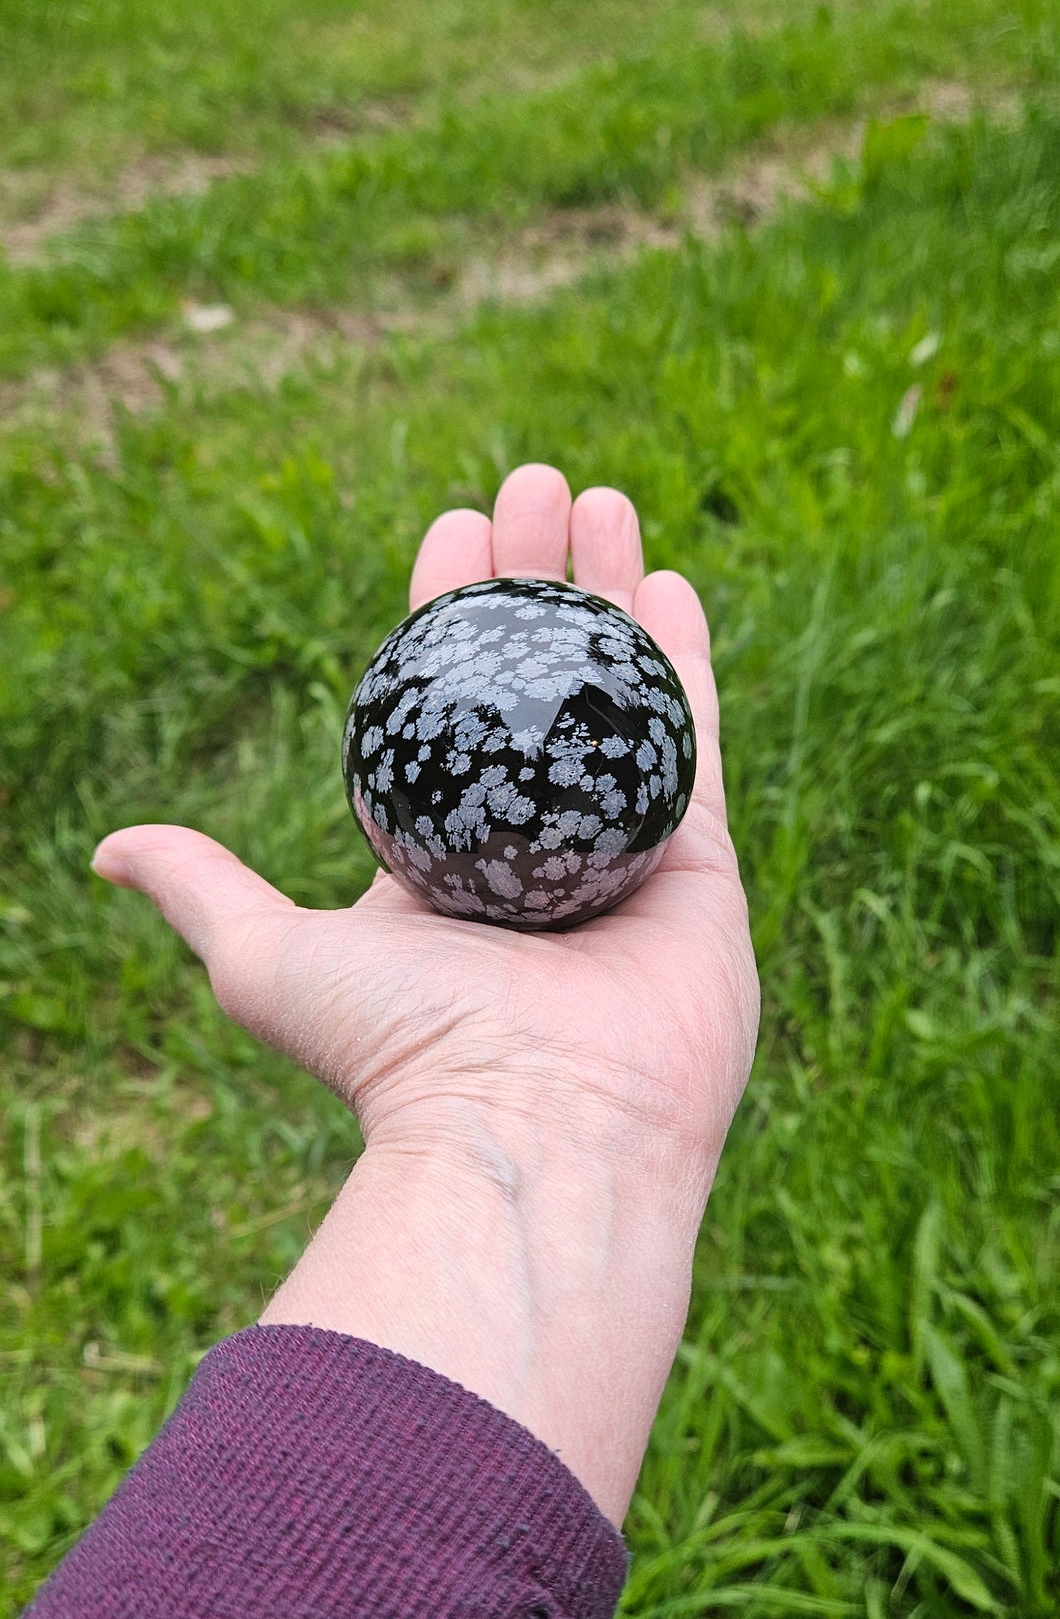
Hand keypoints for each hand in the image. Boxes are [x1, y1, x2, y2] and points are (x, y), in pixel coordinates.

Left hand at [93, 465, 758, 1523]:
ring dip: (611, 591)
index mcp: (441, 855)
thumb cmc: (401, 1050)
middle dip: (534, 576)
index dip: (444, 609)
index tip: (447, 530)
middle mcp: (532, 843)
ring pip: (617, 690)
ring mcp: (619, 849)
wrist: (536, 1132)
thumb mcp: (268, 959)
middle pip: (535, 675)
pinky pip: (694, 740)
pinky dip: (685, 660)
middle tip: (533, 486)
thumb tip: (110, 848)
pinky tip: (673, 585)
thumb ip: (204, 890)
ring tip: (605, 498)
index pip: (442, 699)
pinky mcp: (698, 866)